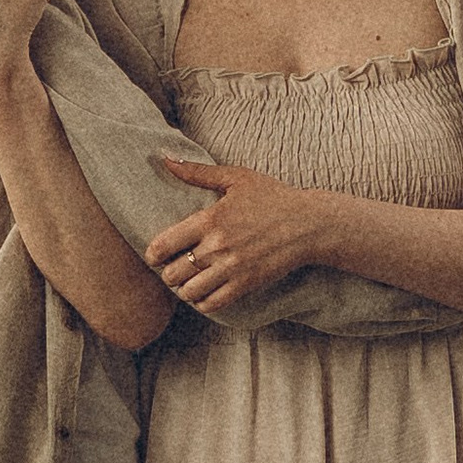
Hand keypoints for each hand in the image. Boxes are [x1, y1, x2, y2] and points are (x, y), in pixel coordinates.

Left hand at [146, 156, 329, 312]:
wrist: (309, 224)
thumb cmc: (273, 197)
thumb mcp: (236, 178)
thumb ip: (197, 171)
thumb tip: (164, 157)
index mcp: (210, 219)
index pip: (164, 245)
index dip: (153, 254)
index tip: (156, 255)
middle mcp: (217, 246)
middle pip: (172, 273)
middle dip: (168, 273)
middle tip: (174, 269)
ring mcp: (232, 268)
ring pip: (189, 292)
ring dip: (184, 289)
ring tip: (189, 282)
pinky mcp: (246, 284)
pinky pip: (211, 304)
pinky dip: (203, 302)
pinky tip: (206, 292)